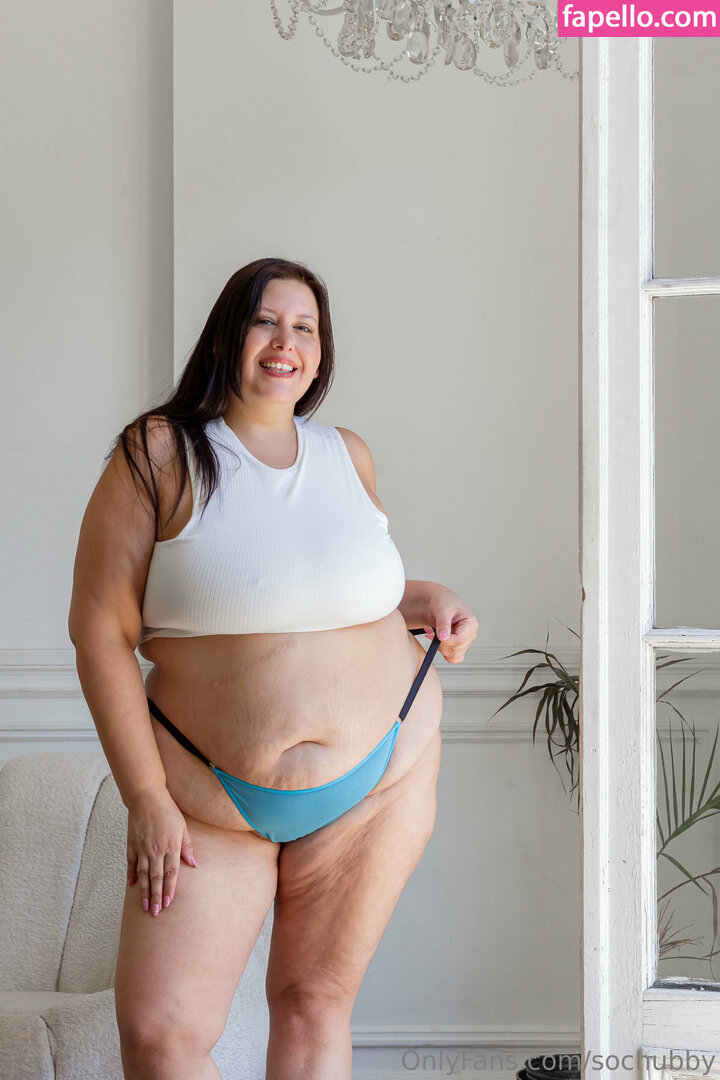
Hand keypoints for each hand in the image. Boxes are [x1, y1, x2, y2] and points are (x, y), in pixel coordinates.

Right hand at [126, 786, 196, 915]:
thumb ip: (187, 847)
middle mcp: (155, 850)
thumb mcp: (183, 827)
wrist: (147, 797)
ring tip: (144, 906)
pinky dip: (132, 876)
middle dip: (156, 897)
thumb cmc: (168, 810)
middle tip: (155, 913)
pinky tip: (133, 887)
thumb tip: (194, 864)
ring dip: (144, 892)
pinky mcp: (132, 845)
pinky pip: (131, 864)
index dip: (170, 889)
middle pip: (156, 878)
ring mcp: (142, 849)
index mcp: (170, 846)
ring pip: (144, 875)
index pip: (171, 873)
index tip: (168, 903)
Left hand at [422, 586, 477, 663]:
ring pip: (453, 656)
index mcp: (471, 624)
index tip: (437, 636)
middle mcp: (470, 634)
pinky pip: (453, 658)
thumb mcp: (442, 609)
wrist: (438, 602)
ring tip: (433, 633)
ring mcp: (464, 641)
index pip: (460, 640)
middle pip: (456, 650)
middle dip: (441, 644)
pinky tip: (436, 640)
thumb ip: (443, 624)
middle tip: (432, 632)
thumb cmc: (443, 602)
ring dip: (440, 647)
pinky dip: (442, 652)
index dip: (446, 641)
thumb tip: (443, 638)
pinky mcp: (458, 646)